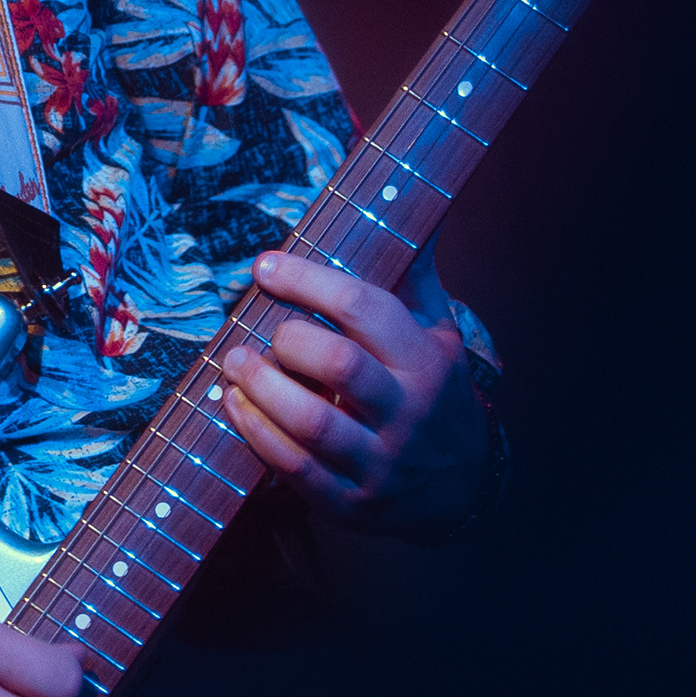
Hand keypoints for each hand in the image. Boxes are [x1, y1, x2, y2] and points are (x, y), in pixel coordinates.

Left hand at [227, 244, 488, 529]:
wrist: (461, 485)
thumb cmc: (432, 387)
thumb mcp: (436, 329)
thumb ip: (412, 269)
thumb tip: (397, 195)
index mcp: (427, 359)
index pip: (367, 309)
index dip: (309, 281)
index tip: (265, 267)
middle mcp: (408, 411)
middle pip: (339, 365)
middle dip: (289, 339)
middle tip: (262, 330)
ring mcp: (381, 462)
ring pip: (313, 424)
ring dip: (262, 389)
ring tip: (234, 361)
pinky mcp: (351, 502)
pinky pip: (296, 470)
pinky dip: (256, 433)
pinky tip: (234, 403)